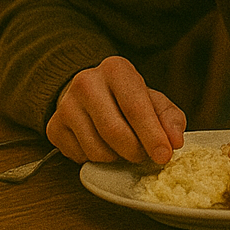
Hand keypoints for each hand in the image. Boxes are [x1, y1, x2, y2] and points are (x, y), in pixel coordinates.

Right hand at [46, 56, 186, 163]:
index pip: (135, 107)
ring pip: (96, 150)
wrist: (89, 92)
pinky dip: (97, 160)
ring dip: (117, 158)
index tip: (165, 156)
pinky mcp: (54, 127)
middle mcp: (86, 82)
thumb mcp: (153, 100)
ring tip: (123, 148)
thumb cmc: (126, 98)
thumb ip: (169, 118)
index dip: (152, 136)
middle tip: (144, 156)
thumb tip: (175, 141)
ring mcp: (65, 105)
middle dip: (135, 151)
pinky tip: (103, 145)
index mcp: (116, 69)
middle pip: (114, 131)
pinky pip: (80, 158)